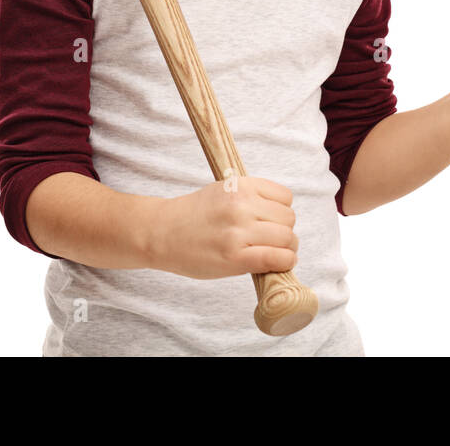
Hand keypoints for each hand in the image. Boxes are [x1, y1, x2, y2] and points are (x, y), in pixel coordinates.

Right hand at [151, 176, 299, 279]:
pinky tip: (275, 264)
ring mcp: (238, 232)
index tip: (272, 221)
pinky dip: (284, 262)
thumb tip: (283, 214)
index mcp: (240, 186)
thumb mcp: (223, 190)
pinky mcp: (235, 258)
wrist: (161, 233)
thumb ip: (251, 196)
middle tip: (272, 241)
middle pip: (288, 219)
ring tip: (274, 253)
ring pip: (287, 238)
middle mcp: (241, 206)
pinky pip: (277, 258)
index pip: (285, 197)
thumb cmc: (193, 214)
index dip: (282, 211)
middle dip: (285, 231)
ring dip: (286, 248)